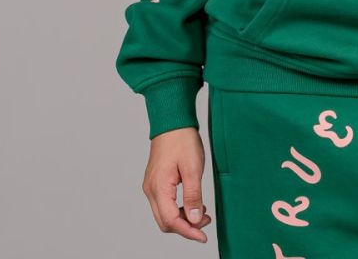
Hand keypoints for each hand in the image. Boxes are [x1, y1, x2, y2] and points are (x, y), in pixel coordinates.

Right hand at [142, 126, 213, 242]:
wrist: (172, 121)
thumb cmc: (182, 140)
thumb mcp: (193, 168)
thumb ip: (193, 196)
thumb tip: (195, 220)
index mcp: (159, 187)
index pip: (171, 221)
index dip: (188, 232)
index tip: (203, 236)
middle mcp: (151, 190)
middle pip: (165, 222)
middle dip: (186, 227)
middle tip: (206, 222)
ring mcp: (151, 186)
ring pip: (164, 214)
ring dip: (182, 218)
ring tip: (202, 211)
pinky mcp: (156, 181)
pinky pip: (164, 203)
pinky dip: (178, 209)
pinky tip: (192, 202)